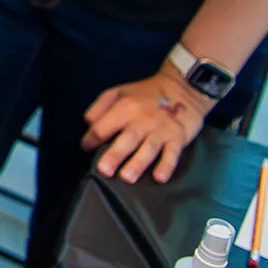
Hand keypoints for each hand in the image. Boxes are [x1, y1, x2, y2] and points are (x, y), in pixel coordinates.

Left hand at [81, 68, 211, 183]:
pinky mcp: (178, 138)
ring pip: (148, 148)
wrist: (181, 89)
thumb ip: (100, 107)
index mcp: (125, 107)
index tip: (86, 148)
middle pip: (127, 139)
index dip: (91, 138)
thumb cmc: (144, 94)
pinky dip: (167, 166)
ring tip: (127, 178)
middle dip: (115, 155)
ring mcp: (161, 130)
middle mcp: (143, 120)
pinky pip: (172, 153)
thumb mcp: (118, 92)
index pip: (104, 126)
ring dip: (138, 164)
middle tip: (104, 171)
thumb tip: (88, 124)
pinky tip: (159, 178)